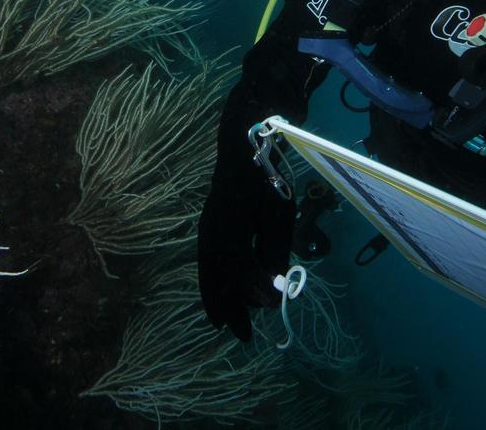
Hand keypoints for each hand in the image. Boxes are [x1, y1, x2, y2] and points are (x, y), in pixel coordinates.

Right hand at [197, 164, 294, 342]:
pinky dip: (209, 283)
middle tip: (243, 337)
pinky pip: (206, 263)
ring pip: (208, 272)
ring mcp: (207, 229)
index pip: (239, 267)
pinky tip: (215, 296)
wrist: (243, 148)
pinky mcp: (209, 228)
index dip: (254, 290)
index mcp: (231, 224)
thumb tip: (273, 285)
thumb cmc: (267, 178)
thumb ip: (275, 248)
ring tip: (223, 323)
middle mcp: (212, 230)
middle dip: (230, 307)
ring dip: (217, 299)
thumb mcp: (279, 212)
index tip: (271, 309)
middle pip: (218, 277)